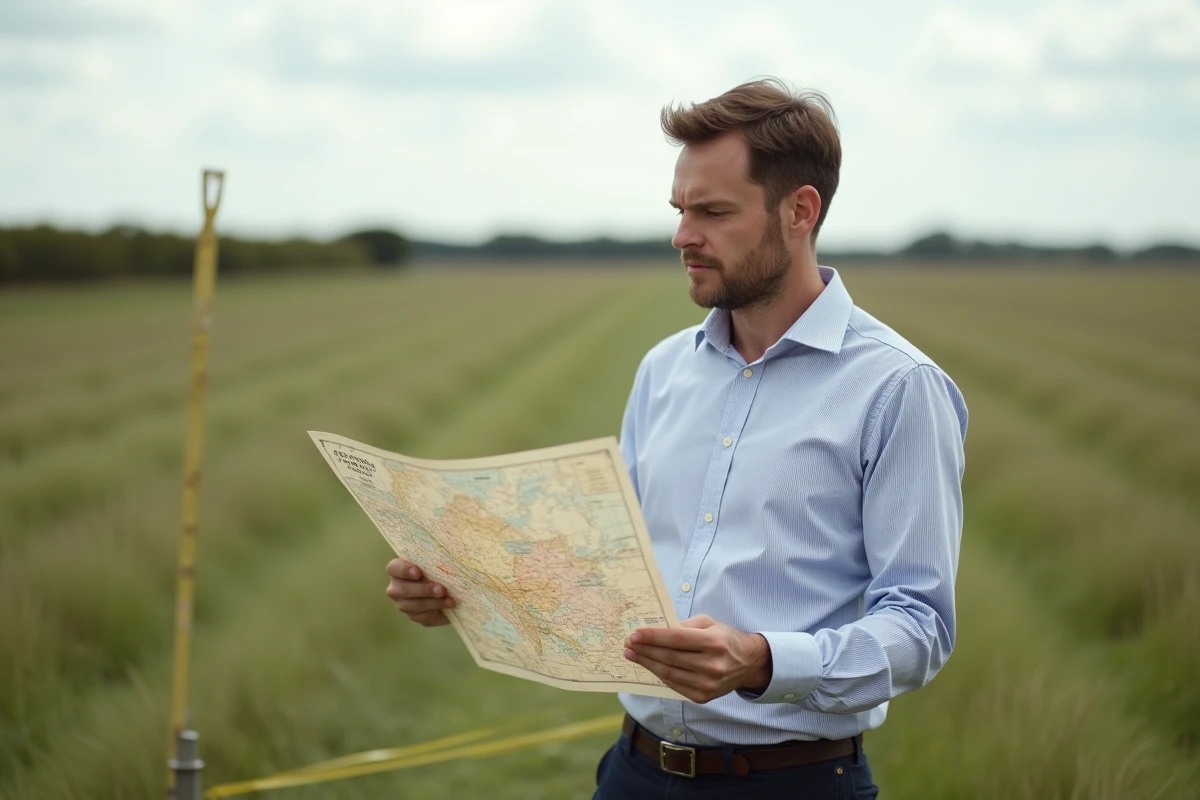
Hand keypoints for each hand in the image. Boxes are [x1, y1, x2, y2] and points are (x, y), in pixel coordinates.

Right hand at [385, 559, 454, 626]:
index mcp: (398, 569)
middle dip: (423, 590)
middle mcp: (397, 587)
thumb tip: (450, 545)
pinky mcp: (414, 616)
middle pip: (403, 590)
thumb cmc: (440, 570)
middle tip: (441, 589)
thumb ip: (438, 556)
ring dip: (433, 603)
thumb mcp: (439, 561)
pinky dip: (436, 612)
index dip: (404, 570)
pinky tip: (448, 607)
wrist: (449, 591)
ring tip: (449, 600)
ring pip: (413, 605)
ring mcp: (403, 603)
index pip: (393, 568)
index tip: (418, 572)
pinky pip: (421, 616)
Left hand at [623, 614, 771, 703]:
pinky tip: (649, 666)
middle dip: (645, 650)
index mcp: (714, 642)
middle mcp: (712, 665)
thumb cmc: (724, 639)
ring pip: (669, 673)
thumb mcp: (709, 623)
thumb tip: (655, 630)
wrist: (748, 663)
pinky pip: (675, 685)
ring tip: (632, 655)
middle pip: (670, 657)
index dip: (653, 637)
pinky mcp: (703, 697)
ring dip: (647, 663)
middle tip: (628, 644)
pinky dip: (660, 675)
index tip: (635, 634)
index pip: (677, 639)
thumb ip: (684, 625)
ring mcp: (708, 684)